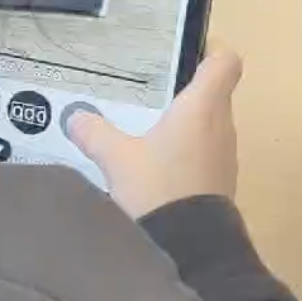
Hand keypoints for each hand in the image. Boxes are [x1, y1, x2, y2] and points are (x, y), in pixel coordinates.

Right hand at [68, 49, 242, 219]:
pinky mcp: (220, 182)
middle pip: (214, 92)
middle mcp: (221, 125)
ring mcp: (225, 155)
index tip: (186, 51)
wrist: (189, 250)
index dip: (211, 50)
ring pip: (209, 124)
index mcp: (202, 106)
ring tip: (148, 124)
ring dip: (185, 122)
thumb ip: (95, 133)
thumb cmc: (158, 189)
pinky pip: (205, 152)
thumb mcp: (116, 159)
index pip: (225, 61)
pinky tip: (156, 162)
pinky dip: (186, 150)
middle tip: (151, 87)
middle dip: (186, 88)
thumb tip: (76, 117)